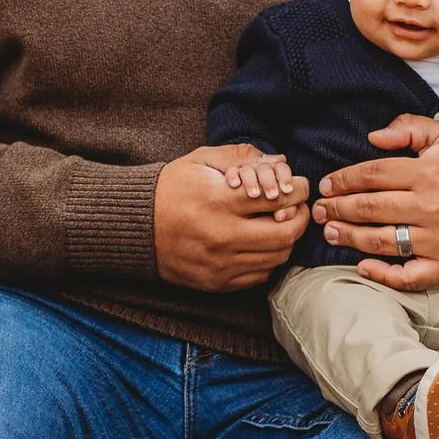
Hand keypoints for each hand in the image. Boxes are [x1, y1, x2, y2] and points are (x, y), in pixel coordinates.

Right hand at [155, 146, 308, 291]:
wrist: (137, 227)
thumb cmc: (172, 188)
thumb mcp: (202, 160)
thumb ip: (241, 156)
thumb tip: (280, 163)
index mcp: (218, 201)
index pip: (279, 199)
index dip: (298, 191)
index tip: (299, 186)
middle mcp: (222, 236)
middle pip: (286, 233)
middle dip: (301, 217)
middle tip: (298, 207)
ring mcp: (220, 264)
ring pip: (277, 257)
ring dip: (287, 239)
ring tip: (282, 223)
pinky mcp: (217, 282)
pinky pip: (260, 275)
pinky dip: (269, 259)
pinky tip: (262, 243)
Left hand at [313, 116, 438, 292]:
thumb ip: (409, 129)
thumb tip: (373, 136)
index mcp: (427, 172)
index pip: (371, 175)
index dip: (343, 180)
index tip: (326, 186)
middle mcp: (429, 206)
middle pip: (369, 208)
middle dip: (337, 209)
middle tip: (318, 211)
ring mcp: (438, 238)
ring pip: (381, 241)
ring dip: (349, 238)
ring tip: (331, 233)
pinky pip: (409, 276)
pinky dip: (384, 275)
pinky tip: (363, 267)